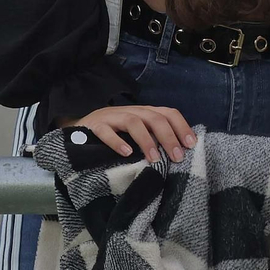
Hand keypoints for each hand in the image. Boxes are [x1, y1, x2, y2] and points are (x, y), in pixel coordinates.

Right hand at [60, 104, 196, 161]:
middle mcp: (131, 111)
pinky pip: (106, 131)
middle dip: (168, 137)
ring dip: (146, 140)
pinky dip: (117, 142)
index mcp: (144, 112)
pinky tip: (126, 153)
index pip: (168, 112)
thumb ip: (154, 138)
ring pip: (133, 122)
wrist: (78, 129)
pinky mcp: (95, 126)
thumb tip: (179, 153)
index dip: (181, 126)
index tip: (191, 144)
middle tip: (177, 157)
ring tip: (154, 158)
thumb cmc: (114, 134)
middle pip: (154, 117)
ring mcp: (112, 117)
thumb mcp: (136, 134)